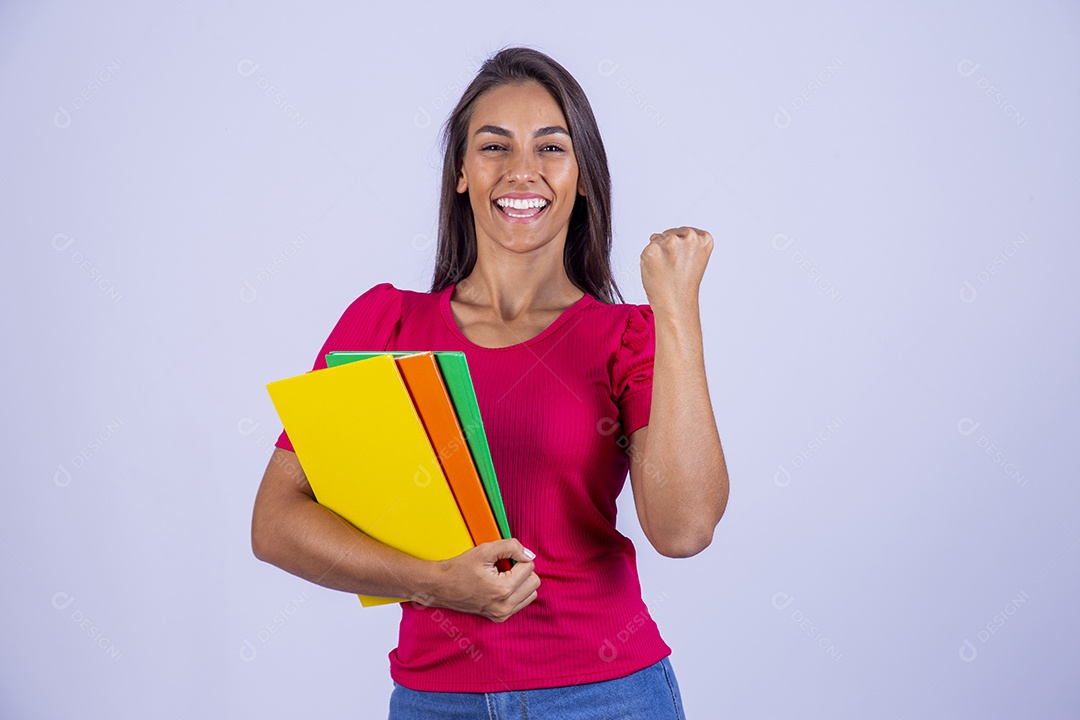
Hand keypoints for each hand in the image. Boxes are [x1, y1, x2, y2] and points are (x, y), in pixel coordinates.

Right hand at [413, 539, 539, 622]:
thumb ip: (511, 547)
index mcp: (503, 589)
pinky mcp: (499, 618)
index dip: (517, 557)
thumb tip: (529, 555)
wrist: (440, 587)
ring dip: (521, 582)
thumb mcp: (485, 550)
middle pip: (534, 582)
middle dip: (522, 571)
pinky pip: (521, 603)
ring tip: (501, 576)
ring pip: (530, 594)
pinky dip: (516, 592)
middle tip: (503, 567)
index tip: (502, 559)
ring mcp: (502, 614)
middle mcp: (505, 606)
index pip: (529, 567)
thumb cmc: (459, 568)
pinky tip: (499, 586)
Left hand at [640, 226, 712, 312]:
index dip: (681, 250)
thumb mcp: (692, 259)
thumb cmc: (684, 286)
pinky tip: (657, 271)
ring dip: (658, 254)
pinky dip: (648, 261)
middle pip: (670, 234)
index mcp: (704, 238)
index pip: (686, 233)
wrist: (675, 304)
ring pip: (658, 241)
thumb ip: (679, 243)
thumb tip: (654, 235)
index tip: (684, 263)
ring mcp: (670, 242)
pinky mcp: (653, 249)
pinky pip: (646, 250)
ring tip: (666, 271)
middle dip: (668, 250)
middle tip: (674, 269)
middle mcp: (689, 237)